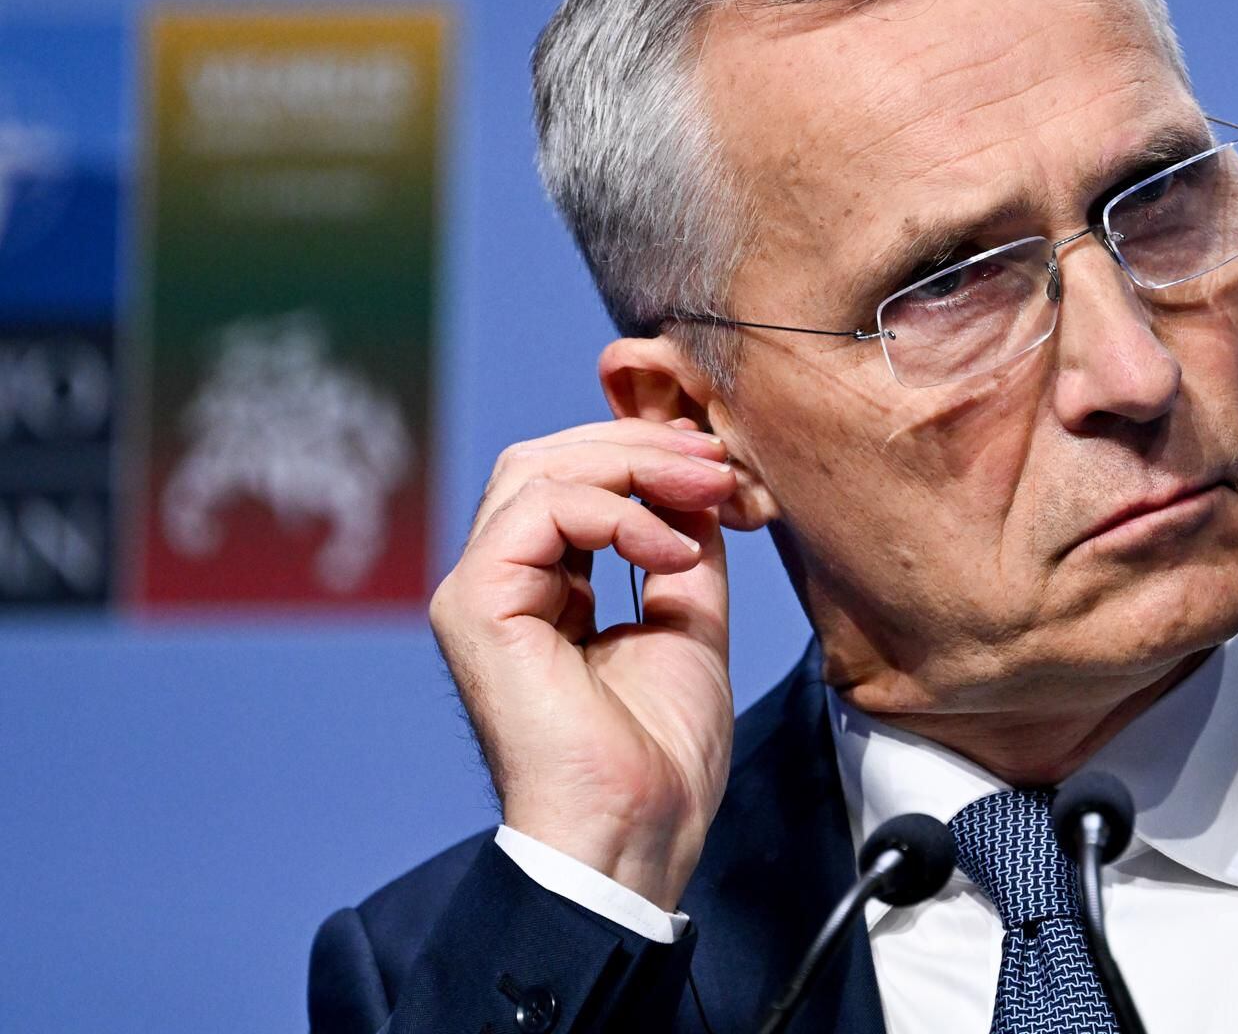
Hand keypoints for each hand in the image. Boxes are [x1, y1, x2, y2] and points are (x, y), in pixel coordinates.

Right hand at [429, 415, 736, 908]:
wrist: (636, 830)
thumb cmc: (659, 757)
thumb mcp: (688, 621)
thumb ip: (683, 548)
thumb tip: (700, 482)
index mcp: (544, 590)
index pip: (575, 481)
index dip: (648, 458)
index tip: (723, 468)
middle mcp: (502, 583)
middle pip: (549, 460)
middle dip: (641, 446)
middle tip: (716, 461)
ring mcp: (480, 591)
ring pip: (539, 470)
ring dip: (637, 465)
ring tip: (707, 491)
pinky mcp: (475, 604)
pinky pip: (541, 511)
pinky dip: (617, 512)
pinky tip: (672, 549)